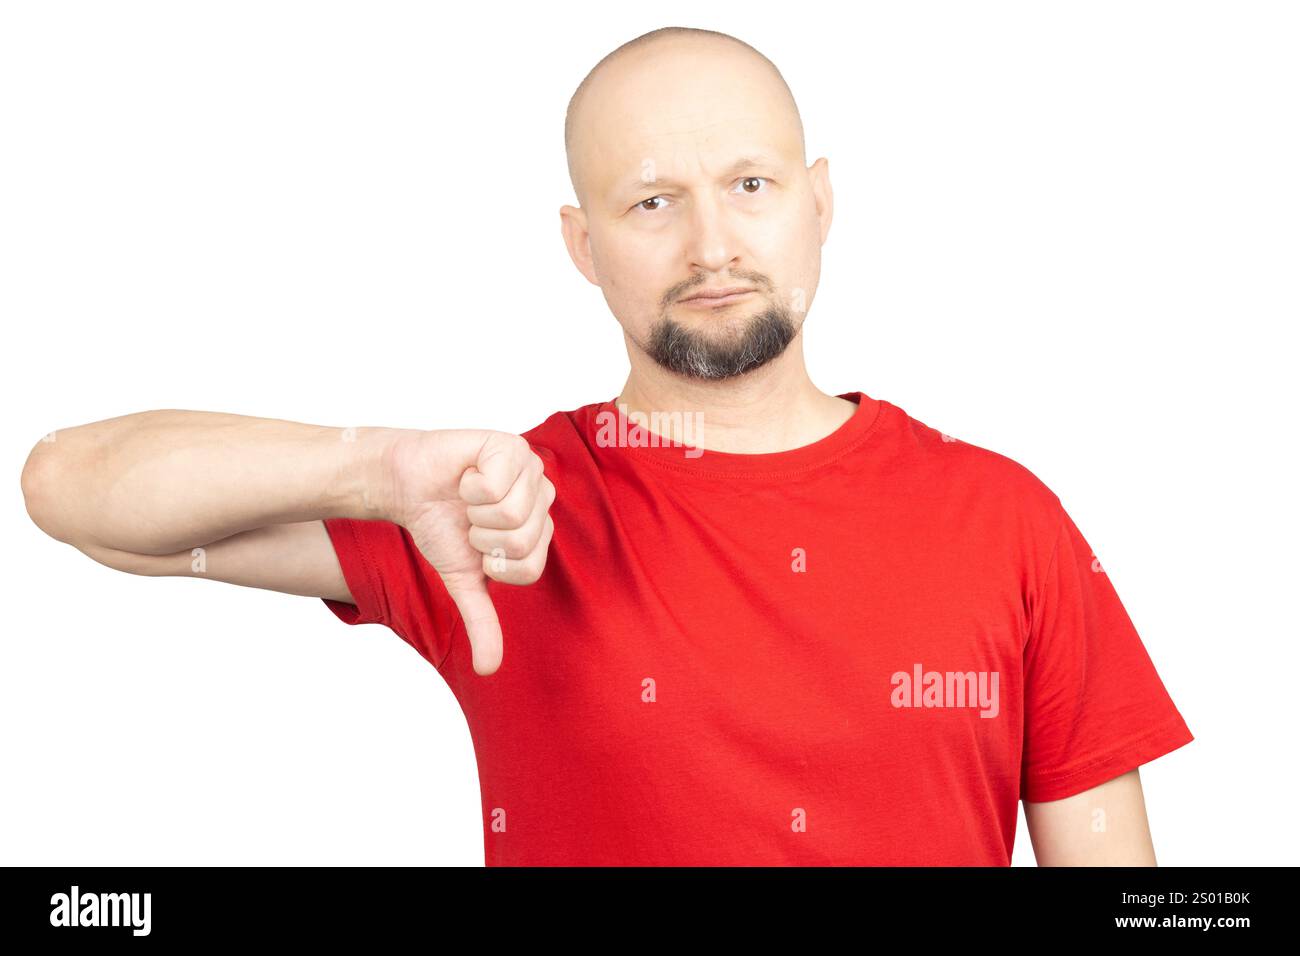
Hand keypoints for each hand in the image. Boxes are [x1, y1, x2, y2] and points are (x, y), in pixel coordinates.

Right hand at [382, 429, 554, 675]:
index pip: (530, 568)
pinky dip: (468, 485)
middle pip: (521, 541)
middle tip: (469, 519)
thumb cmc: (440, 526)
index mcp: (540, 528)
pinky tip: (465, 475)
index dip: (492, 563)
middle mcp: (542, 495)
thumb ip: (481, 621)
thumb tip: (488, 670)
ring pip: (511, 514)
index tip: (476, 545)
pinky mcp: (509, 445)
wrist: (406, 486)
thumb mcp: (463, 579)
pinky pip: (495, 483)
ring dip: (474, 511)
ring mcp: (530, 467)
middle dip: (480, 537)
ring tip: (467, 497)